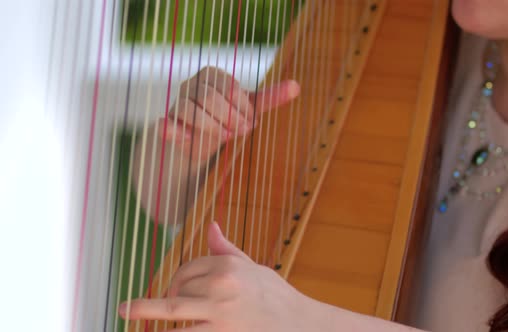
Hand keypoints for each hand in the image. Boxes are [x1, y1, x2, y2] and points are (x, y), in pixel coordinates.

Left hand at [118, 221, 325, 331]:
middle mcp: (222, 285)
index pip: (189, 268)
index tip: (172, 291)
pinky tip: (158, 331)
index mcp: (228, 265)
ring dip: (149, 314)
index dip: (176, 280)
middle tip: (131, 308)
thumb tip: (210, 226)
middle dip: (160, 299)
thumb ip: (226, 249)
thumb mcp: (253, 268)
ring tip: (126, 313)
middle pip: (179, 289)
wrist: (300, 325)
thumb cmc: (276, 297)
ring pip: (175, 311)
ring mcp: (220, 312)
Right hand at [158, 67, 299, 163]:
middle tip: (242, 132)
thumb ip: (270, 98)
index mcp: (213, 75)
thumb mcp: (249, 108)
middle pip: (210, 98)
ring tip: (227, 137)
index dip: (243, 108)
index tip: (251, 123)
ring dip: (212, 128)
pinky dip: (176, 132)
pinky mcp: (166, 124)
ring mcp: (177, 103)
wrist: (201, 142)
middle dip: (230, 118)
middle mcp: (192, 85)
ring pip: (190, 110)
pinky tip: (190, 141)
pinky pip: (165, 125)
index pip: (230, 88)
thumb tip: (297, 86)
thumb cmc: (227, 118)